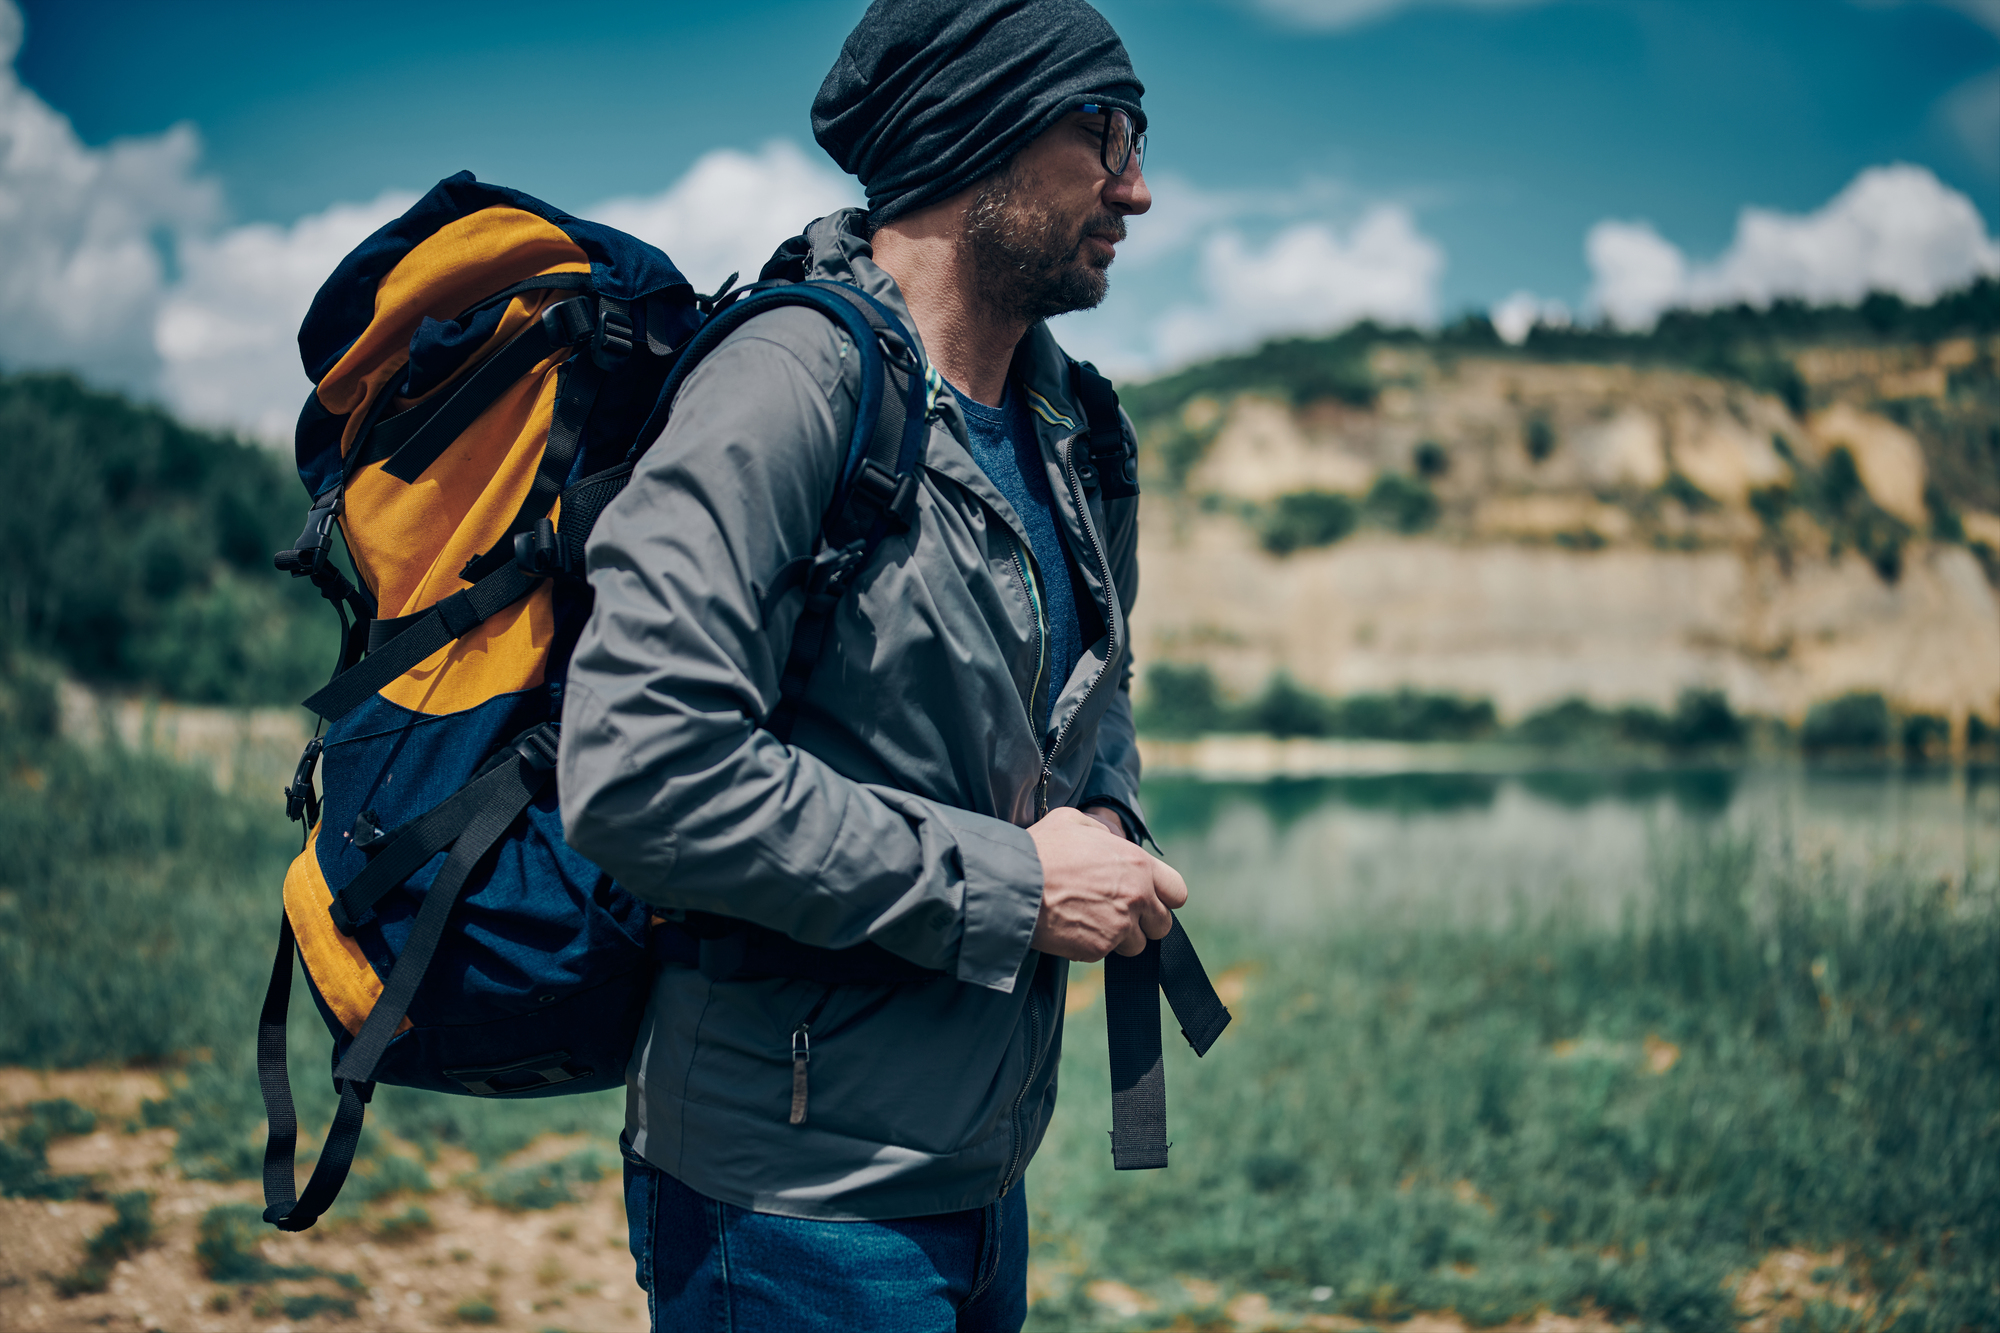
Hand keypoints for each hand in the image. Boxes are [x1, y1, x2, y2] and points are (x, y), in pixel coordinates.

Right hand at [1027, 807, 1188, 961]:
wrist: (1013, 885)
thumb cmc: (1041, 850)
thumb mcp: (1072, 821)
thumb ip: (1101, 830)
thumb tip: (1109, 838)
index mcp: (1138, 865)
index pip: (1177, 892)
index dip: (1164, 898)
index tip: (1148, 900)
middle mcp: (1136, 897)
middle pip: (1162, 925)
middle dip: (1144, 922)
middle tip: (1118, 914)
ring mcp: (1119, 927)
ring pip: (1135, 946)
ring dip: (1118, 938)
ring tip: (1090, 921)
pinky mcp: (1099, 950)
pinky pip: (1105, 954)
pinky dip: (1092, 946)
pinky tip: (1071, 928)